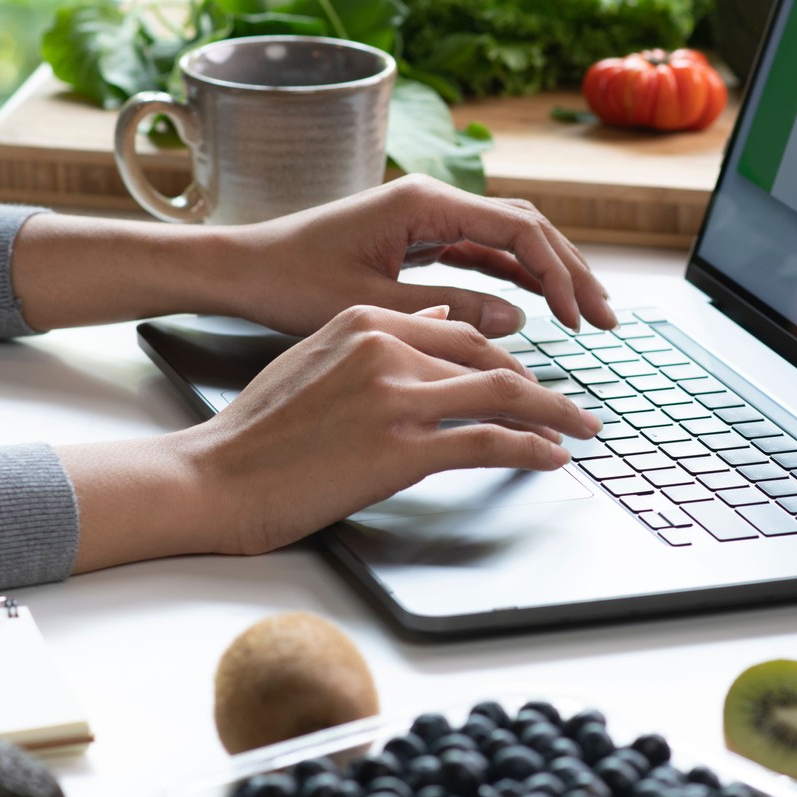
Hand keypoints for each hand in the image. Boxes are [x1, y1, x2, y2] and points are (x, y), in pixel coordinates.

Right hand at [59, 305, 600, 567]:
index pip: (458, 331)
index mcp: (365, 320)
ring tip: (581, 433)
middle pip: (490, 358)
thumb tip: (437, 323)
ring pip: (502, 393)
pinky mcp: (401, 447)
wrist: (215, 477)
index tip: (529, 383)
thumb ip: (374, 342)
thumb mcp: (314, 360)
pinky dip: (529, 448)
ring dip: (553, 415)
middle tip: (574, 411)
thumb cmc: (256, 433)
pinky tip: (551, 458)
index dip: (504, 358)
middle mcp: (386, 346)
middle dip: (541, 386)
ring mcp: (396, 396)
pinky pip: (487, 441)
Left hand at [213, 175, 618, 336]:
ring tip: (584, 315)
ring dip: (548, 274)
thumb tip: (519, 317)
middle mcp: (430, 200)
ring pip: (508, 238)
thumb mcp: (374, 308)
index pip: (517, 230)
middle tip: (604, 318)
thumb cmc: (291, 282)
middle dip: (569, 271)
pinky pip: (481, 252)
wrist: (242, 268)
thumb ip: (450, 311)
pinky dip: (514, 277)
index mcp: (423, 203)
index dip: (560, 273)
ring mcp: (425, 217)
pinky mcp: (416, 237)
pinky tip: (537, 305)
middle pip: (525, 227)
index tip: (583, 316)